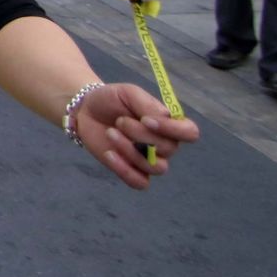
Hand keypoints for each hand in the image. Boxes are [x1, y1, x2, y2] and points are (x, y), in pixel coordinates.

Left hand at [74, 83, 199, 189]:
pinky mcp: (133, 172)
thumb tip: (164, 120)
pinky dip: (125, 170)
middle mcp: (164, 144)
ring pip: (155, 167)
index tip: (146, 120)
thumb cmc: (112, 99)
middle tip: (119, 121)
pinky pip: (140, 183)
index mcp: (169, 124)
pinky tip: (109, 154)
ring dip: (131, 151)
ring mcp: (149, 160)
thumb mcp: (129, 93)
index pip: (190, 132)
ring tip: (110, 133)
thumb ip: (148, 105)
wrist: (86, 110)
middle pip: (168, 149)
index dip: (173, 130)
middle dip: (140, 134)